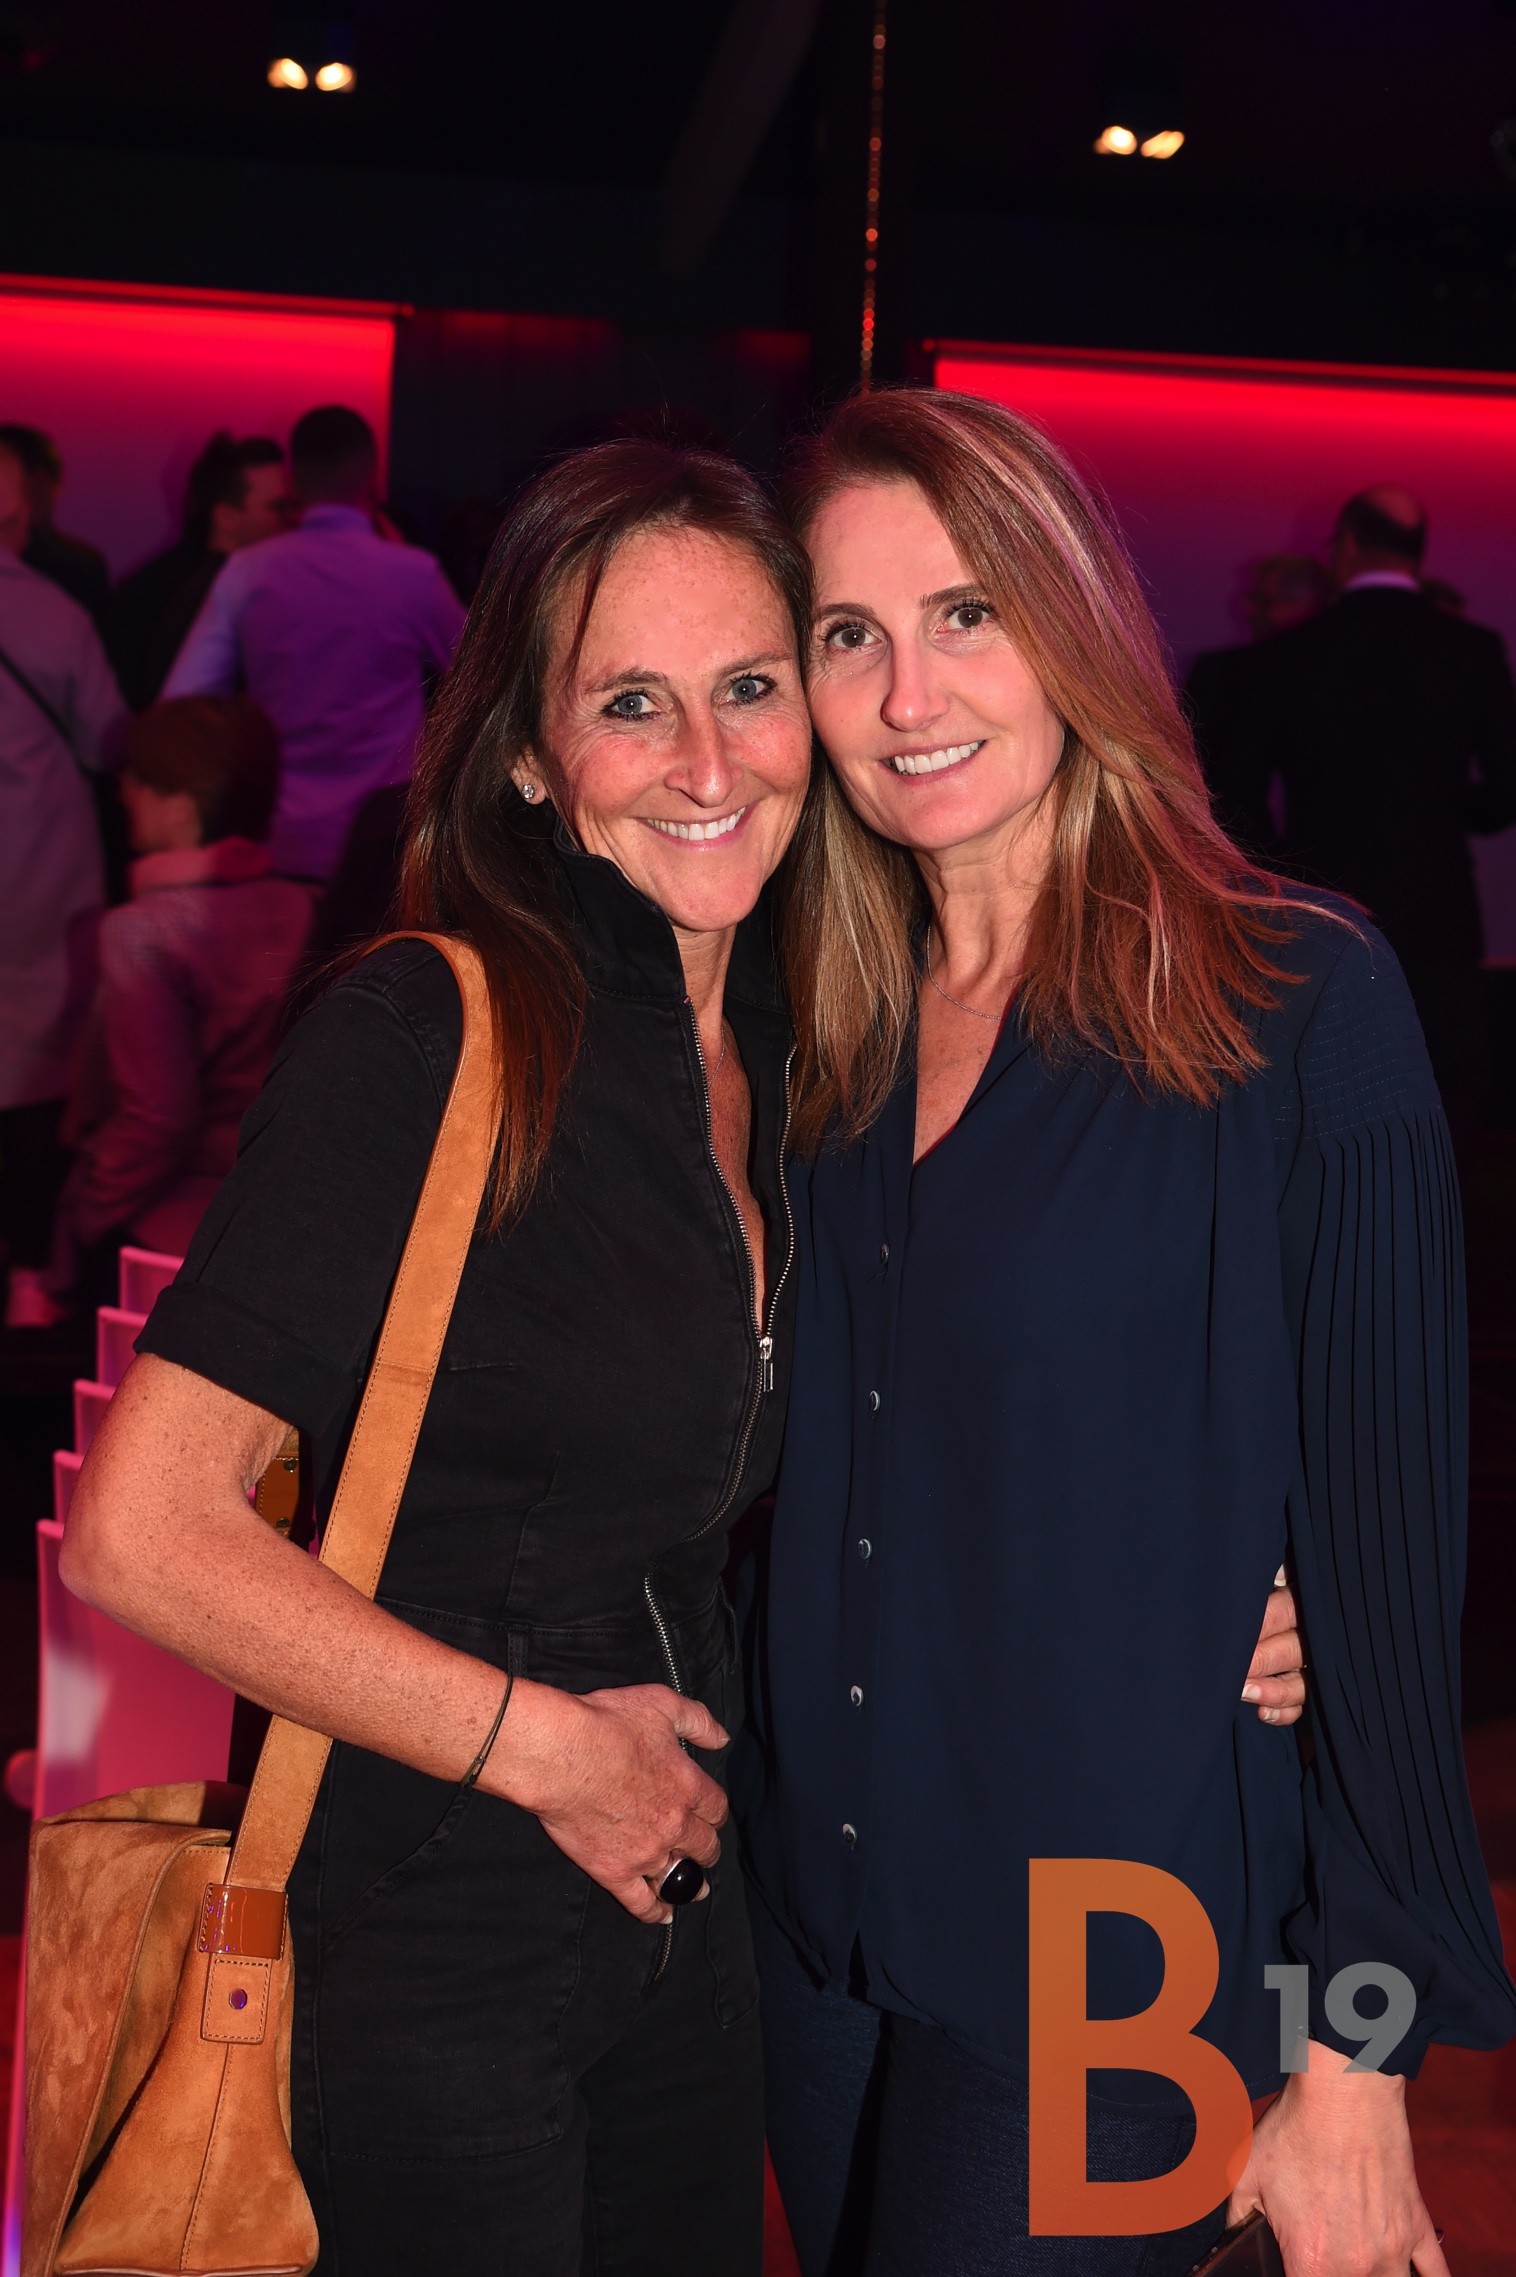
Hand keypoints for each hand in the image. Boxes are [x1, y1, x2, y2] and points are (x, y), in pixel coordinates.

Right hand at [486, 1679, 729, 1923]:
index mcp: (687, 1785)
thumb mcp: (661, 1704)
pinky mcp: (614, 1871)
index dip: (714, 1811)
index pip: (716, 1808)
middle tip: (704, 1848)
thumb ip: (698, 1721)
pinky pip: (641, 1902)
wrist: (560, 1755)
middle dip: (707, 1847)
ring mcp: (645, 1852)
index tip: (710, 1813)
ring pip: (679, 1876)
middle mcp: (674, 1824)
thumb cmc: (607, 1724)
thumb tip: (721, 1737)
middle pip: (704, 1845)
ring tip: (696, 1888)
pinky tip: (662, 1913)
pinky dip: (655, 1912)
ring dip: (690, 1882)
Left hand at [1228, 2041, 1446, 2275]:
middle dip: (1333, 2276)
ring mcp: (1392, 2250)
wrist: (1344, 2093)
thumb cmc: (1296, 2129)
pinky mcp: (1417, 2228)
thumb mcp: (1245, 2173)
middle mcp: (1356, 2267)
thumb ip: (1237, 2220)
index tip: (1295, 2265)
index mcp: (1311, 2261)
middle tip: (1324, 2260)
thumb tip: (1233, 2240)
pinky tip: (1409, 2275)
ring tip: (1360, 2268)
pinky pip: (1436, 2275)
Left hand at [1242, 1573, 1306, 1725]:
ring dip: (1273, 1692)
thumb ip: (1274, 1575)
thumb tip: (1274, 1574)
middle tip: (1235, 1670)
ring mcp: (1312, 1665)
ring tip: (1244, 1692)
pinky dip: (1284, 1712)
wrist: (1295, 1603)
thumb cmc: (1272, 1586)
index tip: (1233, 1634)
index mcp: (1301, 1600)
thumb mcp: (1278, 1575)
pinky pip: (1301, 1705)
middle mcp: (1310, 1634)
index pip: (1281, 1612)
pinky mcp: (1309, 1689)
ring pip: (1299, 1684)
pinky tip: (1263, 1714)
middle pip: (1290, 1650)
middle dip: (1261, 1661)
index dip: (1259, 1624)